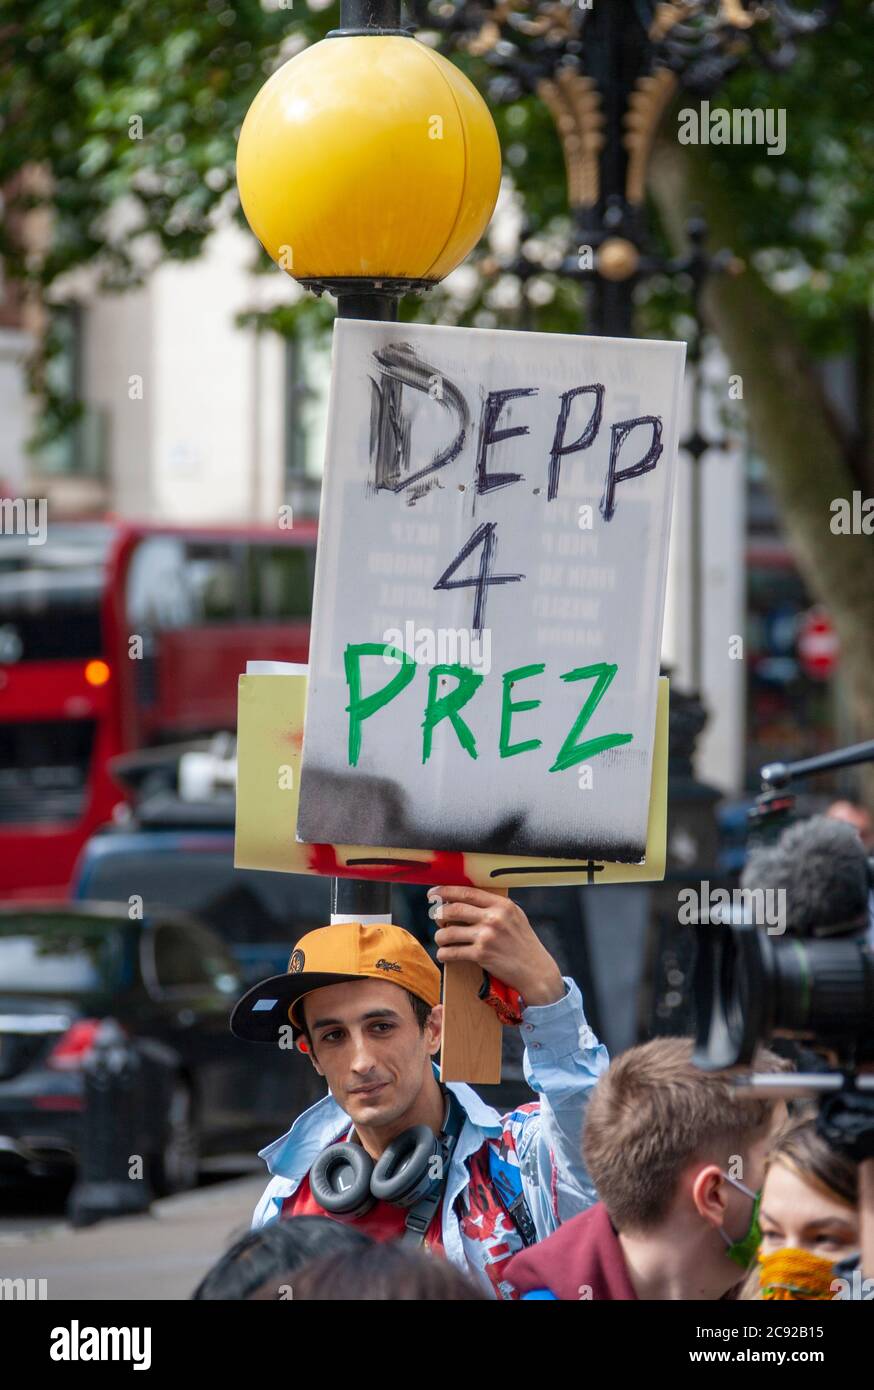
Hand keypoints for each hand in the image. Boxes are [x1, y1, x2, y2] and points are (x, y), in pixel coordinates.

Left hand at [428, 885, 564, 1006]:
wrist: (535, 970)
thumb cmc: (524, 943)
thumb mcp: (515, 916)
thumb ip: (495, 906)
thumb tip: (465, 899)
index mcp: (502, 905)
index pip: (467, 892)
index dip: (446, 891)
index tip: (433, 893)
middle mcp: (494, 918)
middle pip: (454, 910)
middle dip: (439, 914)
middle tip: (436, 918)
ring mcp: (487, 936)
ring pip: (448, 932)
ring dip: (439, 936)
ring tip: (441, 939)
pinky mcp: (481, 955)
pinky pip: (452, 952)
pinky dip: (443, 954)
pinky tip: (444, 954)